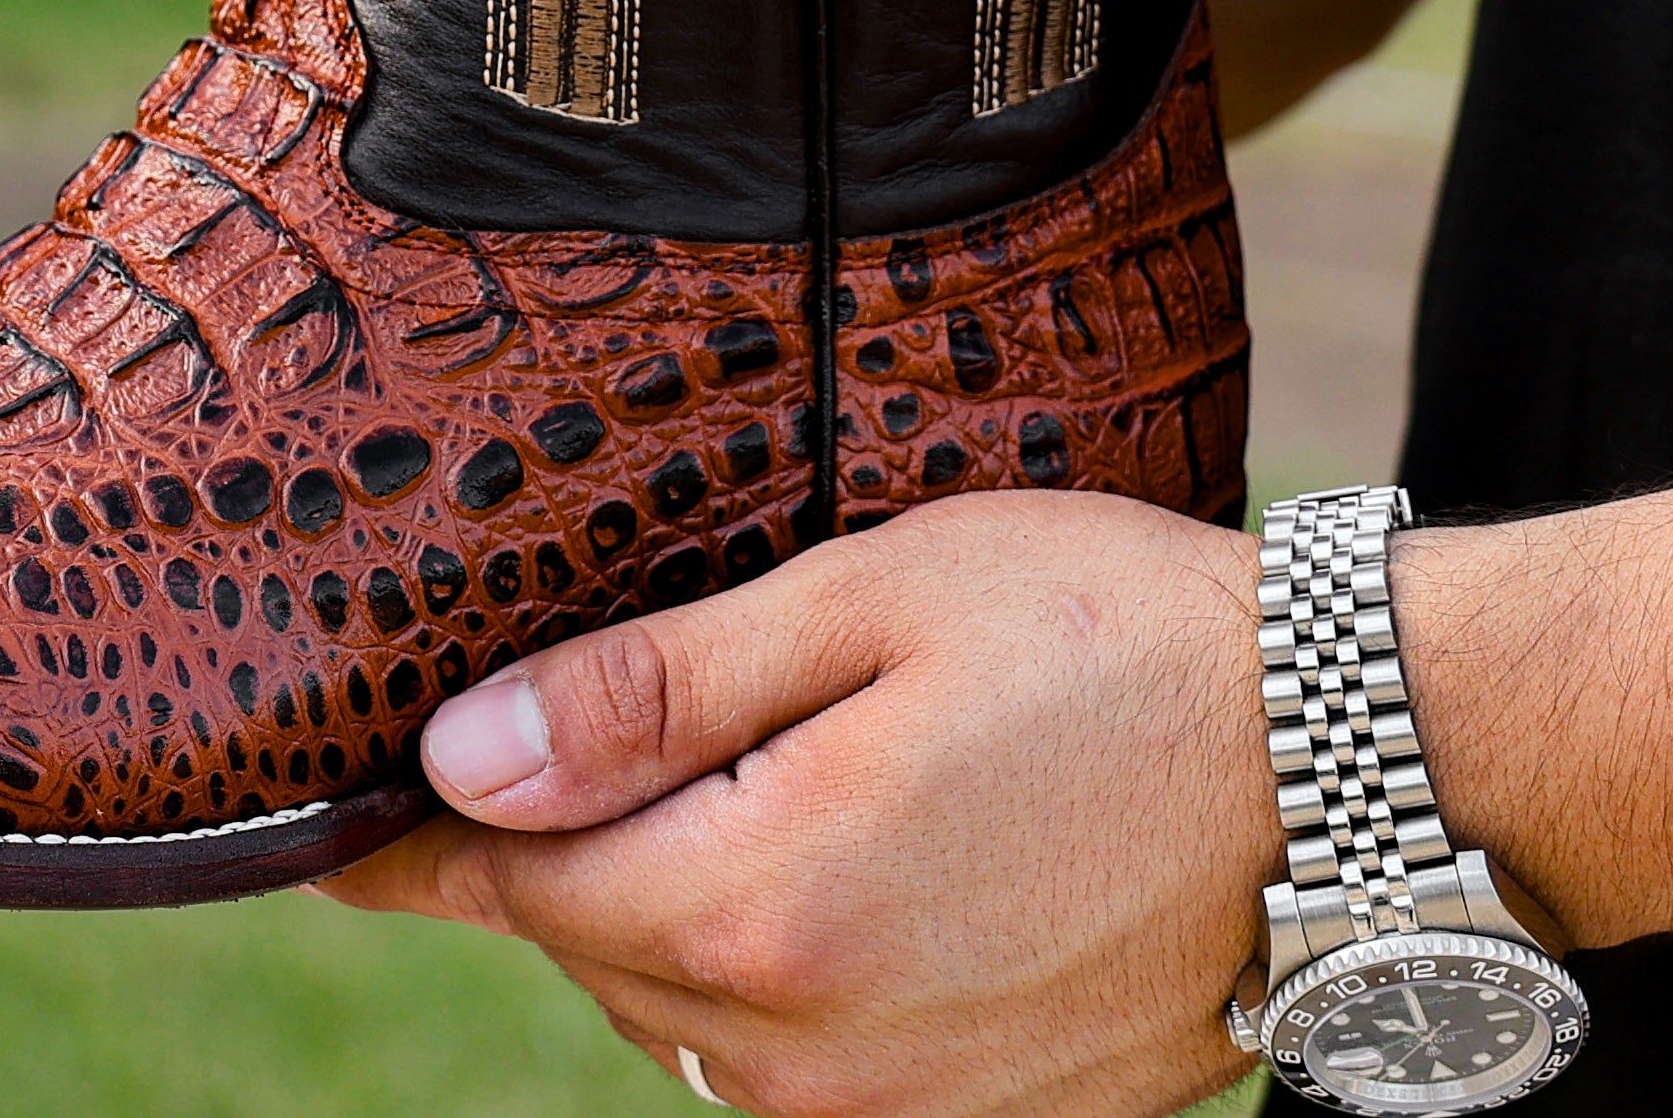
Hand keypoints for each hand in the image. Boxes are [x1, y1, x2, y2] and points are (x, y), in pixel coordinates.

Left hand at [326, 494, 1273, 1117]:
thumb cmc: (1103, 636)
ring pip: (689, 1013)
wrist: (1349, 766)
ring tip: (712, 776)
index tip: (323, 824)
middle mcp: (817, 1052)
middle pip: (594, 947)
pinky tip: (823, 853)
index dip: (408, 840)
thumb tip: (454, 762)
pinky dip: (773, 964)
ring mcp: (905, 1111)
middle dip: (559, 844)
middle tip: (550, 728)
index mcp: (766, 907)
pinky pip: (804, 1059)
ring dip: (668, 905)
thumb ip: (646, 694)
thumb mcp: (857, 604)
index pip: (511, 881)